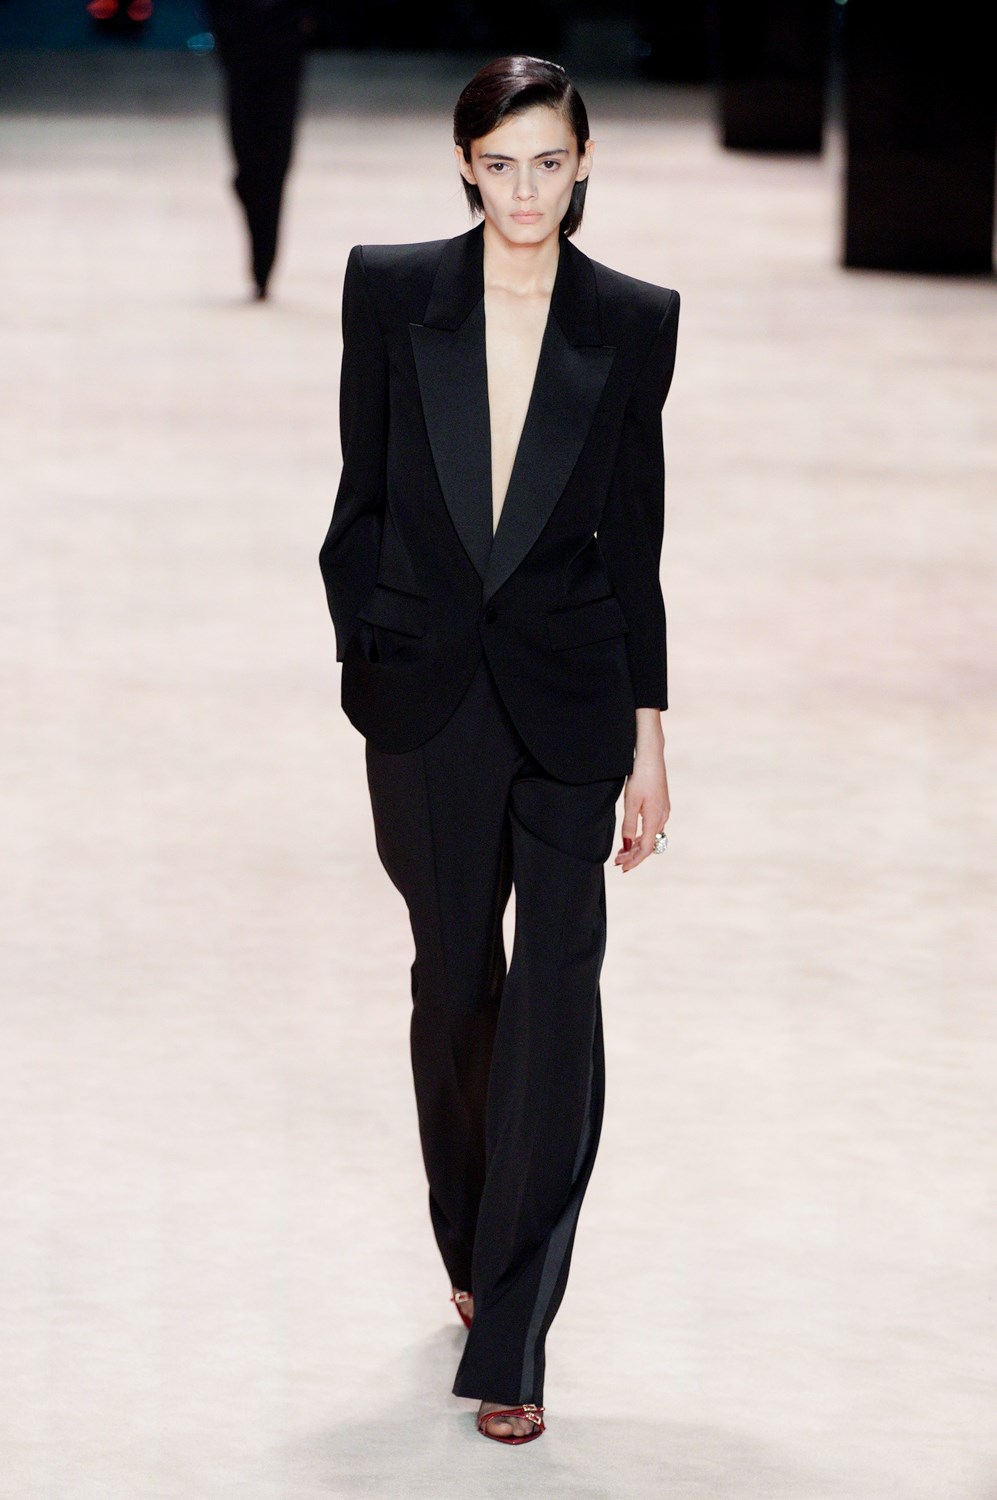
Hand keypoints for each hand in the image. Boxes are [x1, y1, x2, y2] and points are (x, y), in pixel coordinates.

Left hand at [614, 746, 668, 872]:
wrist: (651, 756)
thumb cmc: (640, 777)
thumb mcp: (630, 802)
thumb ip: (629, 825)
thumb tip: (626, 845)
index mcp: (655, 819)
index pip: (645, 849)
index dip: (634, 861)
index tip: (622, 868)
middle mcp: (662, 817)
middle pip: (649, 845)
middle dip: (633, 855)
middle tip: (617, 861)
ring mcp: (664, 811)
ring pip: (651, 837)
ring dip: (636, 845)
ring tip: (622, 851)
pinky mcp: (662, 805)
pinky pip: (653, 828)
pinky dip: (642, 835)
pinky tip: (633, 835)